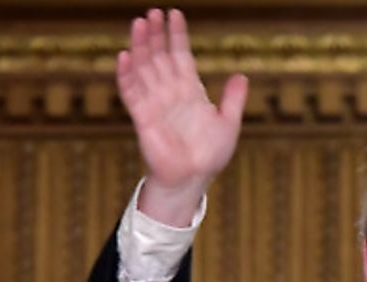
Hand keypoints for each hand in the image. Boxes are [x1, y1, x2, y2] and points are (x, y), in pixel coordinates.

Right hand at [116, 8, 247, 224]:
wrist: (192, 179)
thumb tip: (242, 75)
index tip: (175, 14)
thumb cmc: (210, 155)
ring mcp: (154, 102)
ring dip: (141, 46)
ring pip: (144, 68)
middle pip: (160, 56)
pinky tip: (124, 56)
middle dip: (156, 34)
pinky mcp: (142, 117)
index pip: (181, 55)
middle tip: (152, 12)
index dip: (177, 36)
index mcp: (190, 90)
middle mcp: (170, 92)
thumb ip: (233, 100)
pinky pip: (131, 92)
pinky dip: (127, 75)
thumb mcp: (228, 124)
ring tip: (139, 23)